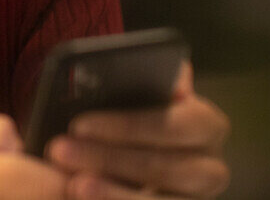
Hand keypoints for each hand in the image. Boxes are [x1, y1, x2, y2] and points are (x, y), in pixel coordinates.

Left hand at [46, 62, 229, 198]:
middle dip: (107, 158)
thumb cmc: (125, 113)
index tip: (78, 124)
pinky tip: (83, 198)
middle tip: (59, 151)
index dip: (126, 126)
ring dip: (112, 193)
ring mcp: (194, 199)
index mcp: (205, 124)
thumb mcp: (131, 94)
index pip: (175, 123)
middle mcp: (210, 167)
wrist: (120, 148)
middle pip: (163, 167)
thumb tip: (161, 81)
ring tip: (74, 185)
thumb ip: (138, 82)